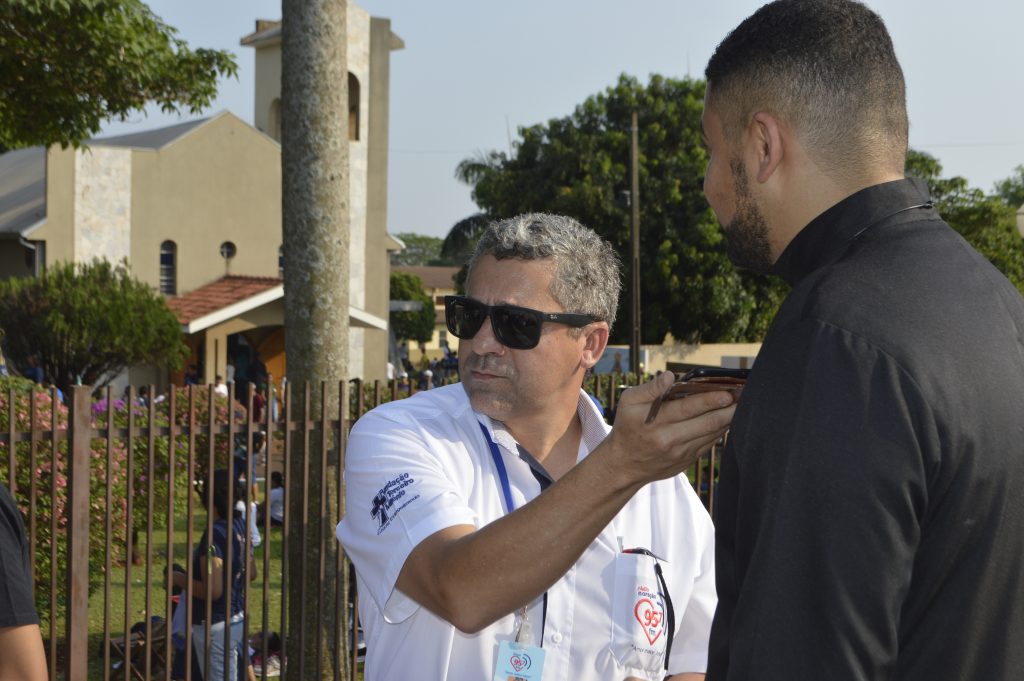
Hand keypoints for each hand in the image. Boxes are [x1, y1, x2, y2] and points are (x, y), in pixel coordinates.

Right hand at [600, 371, 735, 487]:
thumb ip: (650, 388)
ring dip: (729, 419)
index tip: (728, 392)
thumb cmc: (627, 428)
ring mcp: (681, 453)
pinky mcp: (688, 461)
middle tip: (745, 396)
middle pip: (707, 423)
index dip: (710, 400)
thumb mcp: (628, 403)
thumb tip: (671, 376)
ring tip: (742, 404)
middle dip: (729, 409)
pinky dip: (720, 431)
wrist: (624, 465)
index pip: (688, 409)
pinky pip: (709, 444)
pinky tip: (727, 419)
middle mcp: (670, 440)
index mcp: (656, 423)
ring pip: (712, 435)